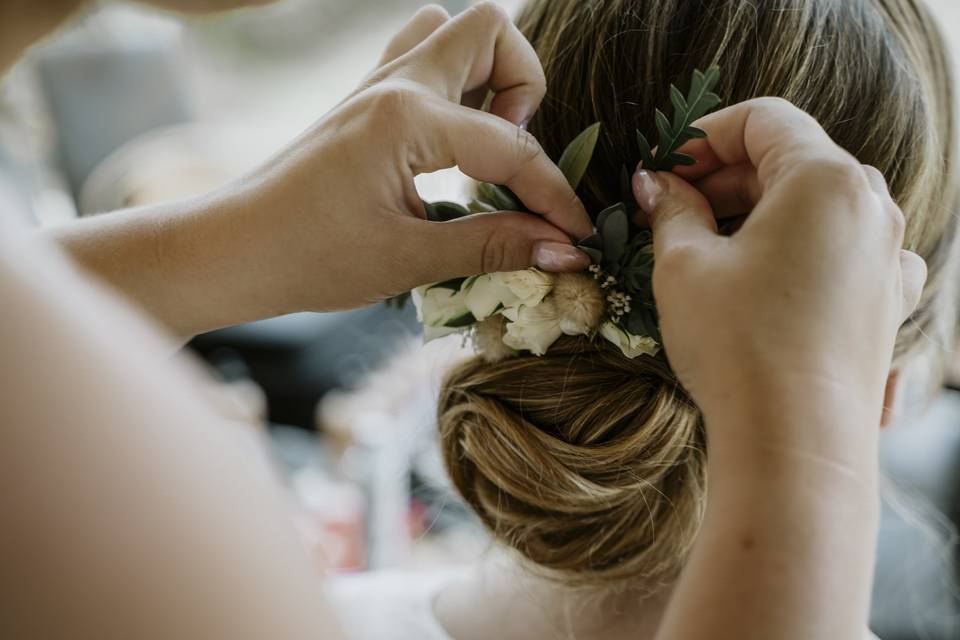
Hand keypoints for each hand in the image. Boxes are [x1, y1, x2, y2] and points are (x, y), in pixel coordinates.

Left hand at [234, 3, 591, 311]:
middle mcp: (394, 83)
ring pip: (449, 30)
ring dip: (486, 72)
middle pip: (490, 30)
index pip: (511, 146)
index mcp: (407, 117)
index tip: (576, 236)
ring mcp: (375, 85)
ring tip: (486, 139)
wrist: (230, 251)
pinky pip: (419, 57)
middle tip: (516, 155)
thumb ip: (492, 246)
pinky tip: (451, 144)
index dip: (554, 194)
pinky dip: (452, 83)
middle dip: (526, 87)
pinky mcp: (363, 101)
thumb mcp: (407, 259)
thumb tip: (563, 250)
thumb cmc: (307, 258)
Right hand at [632, 98, 925, 430]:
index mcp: (825, 179)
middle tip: (672, 206)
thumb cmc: (737, 345)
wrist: (796, 443)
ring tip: (709, 245)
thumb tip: (657, 184)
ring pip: (816, 205)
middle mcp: (871, 206)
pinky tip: (764, 278)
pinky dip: (798, 249)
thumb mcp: (684, 266)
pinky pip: (842, 249)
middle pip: (792, 159)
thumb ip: (672, 209)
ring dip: (760, 212)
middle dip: (726, 176)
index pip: (764, 119)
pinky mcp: (887, 299)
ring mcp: (888, 255)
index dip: (704, 135)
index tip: (664, 166)